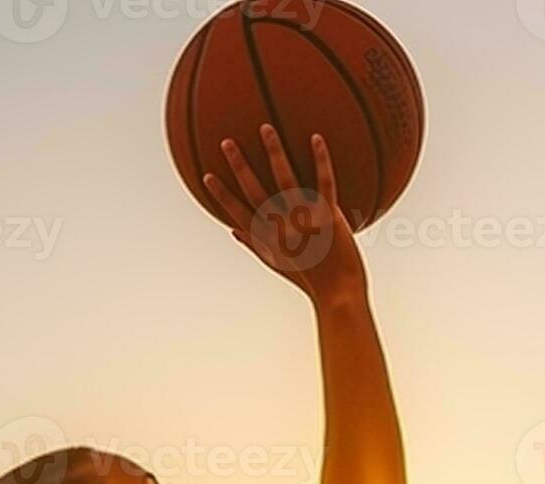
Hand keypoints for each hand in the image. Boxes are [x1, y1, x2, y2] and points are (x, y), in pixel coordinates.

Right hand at [201, 125, 366, 305]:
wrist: (339, 295)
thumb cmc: (311, 281)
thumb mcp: (278, 265)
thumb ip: (255, 245)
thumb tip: (232, 230)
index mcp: (269, 239)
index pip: (238, 213)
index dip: (221, 195)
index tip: (205, 176)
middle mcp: (282, 228)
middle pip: (255, 191)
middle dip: (239, 166)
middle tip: (227, 141)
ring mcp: (304, 221)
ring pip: (285, 180)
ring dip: (274, 152)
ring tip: (266, 128)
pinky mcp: (328, 217)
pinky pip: (324, 182)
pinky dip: (320, 160)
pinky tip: (316, 138)